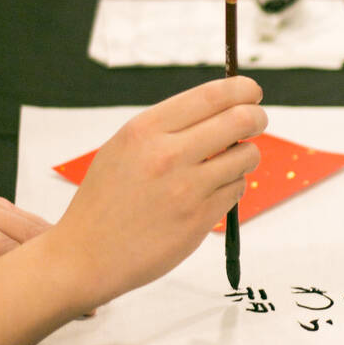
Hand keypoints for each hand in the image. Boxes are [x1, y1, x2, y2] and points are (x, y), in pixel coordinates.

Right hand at [47, 76, 266, 305]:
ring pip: (246, 157)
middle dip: (257, 117)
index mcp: (145, 130)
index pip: (211, 96)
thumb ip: (167, 128)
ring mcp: (186, 189)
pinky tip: (211, 192)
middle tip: (257, 121)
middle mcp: (167, 155)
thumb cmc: (105, 199)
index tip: (252, 92)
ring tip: (227, 163)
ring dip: (245, 156)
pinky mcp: (199, 219)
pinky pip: (236, 190)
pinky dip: (232, 186)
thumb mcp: (123, 147)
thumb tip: (220, 109)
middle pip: (240, 121)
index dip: (242, 89)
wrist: (86, 254)